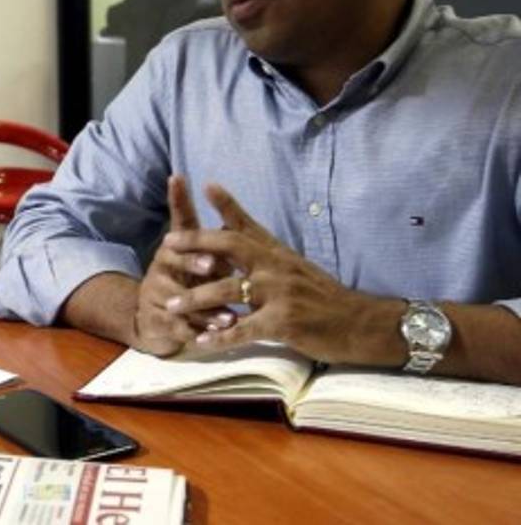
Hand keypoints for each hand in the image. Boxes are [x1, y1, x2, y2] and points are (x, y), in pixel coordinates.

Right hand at [132, 175, 233, 354]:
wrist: (156, 320)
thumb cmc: (187, 281)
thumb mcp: (201, 258)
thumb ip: (212, 236)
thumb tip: (225, 203)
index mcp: (176, 246)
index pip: (179, 219)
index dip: (178, 199)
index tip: (179, 178)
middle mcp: (162, 265)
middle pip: (175, 259)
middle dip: (194, 262)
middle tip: (213, 265)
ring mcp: (157, 294)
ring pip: (181, 299)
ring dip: (205, 307)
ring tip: (229, 317)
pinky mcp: (158, 321)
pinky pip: (179, 327)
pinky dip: (199, 333)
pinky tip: (215, 338)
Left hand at [162, 184, 382, 362]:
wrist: (360, 323)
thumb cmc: (324, 297)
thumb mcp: (295, 268)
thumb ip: (267, 253)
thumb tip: (241, 233)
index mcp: (277, 253)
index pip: (248, 224)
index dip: (227, 204)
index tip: (206, 185)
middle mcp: (276, 267)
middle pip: (230, 245)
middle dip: (196, 243)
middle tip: (167, 245)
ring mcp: (279, 294)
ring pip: (228, 290)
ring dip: (196, 298)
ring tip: (171, 305)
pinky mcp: (283, 322)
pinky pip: (244, 330)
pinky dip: (220, 337)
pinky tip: (201, 342)